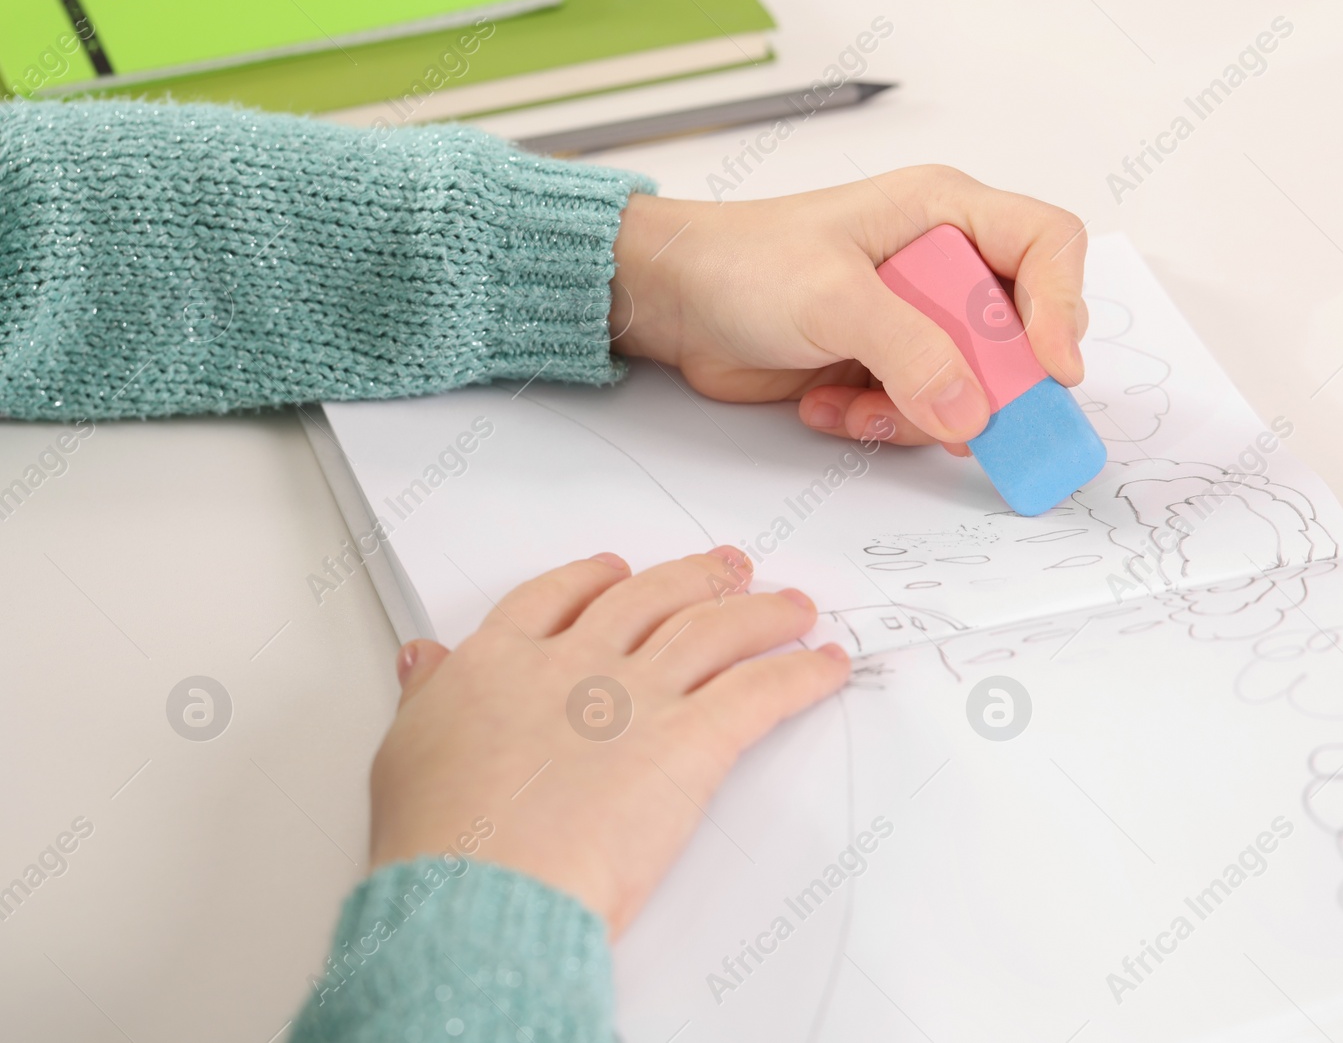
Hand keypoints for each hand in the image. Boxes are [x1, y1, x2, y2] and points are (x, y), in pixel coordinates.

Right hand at [367, 547, 849, 935]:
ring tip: (791, 605)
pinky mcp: (692, 741)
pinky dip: (801, 675)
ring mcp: (637, 697)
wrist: (483, 887)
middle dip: (695, 576)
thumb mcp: (406, 751)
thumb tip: (422, 657)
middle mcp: (577, 663)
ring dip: (762, 613)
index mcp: (503, 659)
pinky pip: (761, 692)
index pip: (558, 596)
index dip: (595, 578)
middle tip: (728, 567)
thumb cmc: (439, 839)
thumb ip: (426, 695)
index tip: (617, 569)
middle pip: (649, 598)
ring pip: (713, 629)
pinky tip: (824, 664)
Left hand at [609, 166, 1087, 450]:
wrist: (675, 303)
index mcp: (944, 213)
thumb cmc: (744, 264)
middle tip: (961, 422)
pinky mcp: (888, 366)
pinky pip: (921, 413)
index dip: (1063, 306)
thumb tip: (974, 411)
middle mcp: (942, 264)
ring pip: (972, 388)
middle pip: (1018, 334)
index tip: (1052, 372)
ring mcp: (917, 321)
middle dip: (987, 386)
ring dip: (918, 414)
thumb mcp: (833, 298)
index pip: (1046, 245)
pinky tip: (825, 404)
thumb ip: (910, 351)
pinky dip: (879, 422)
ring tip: (854, 403)